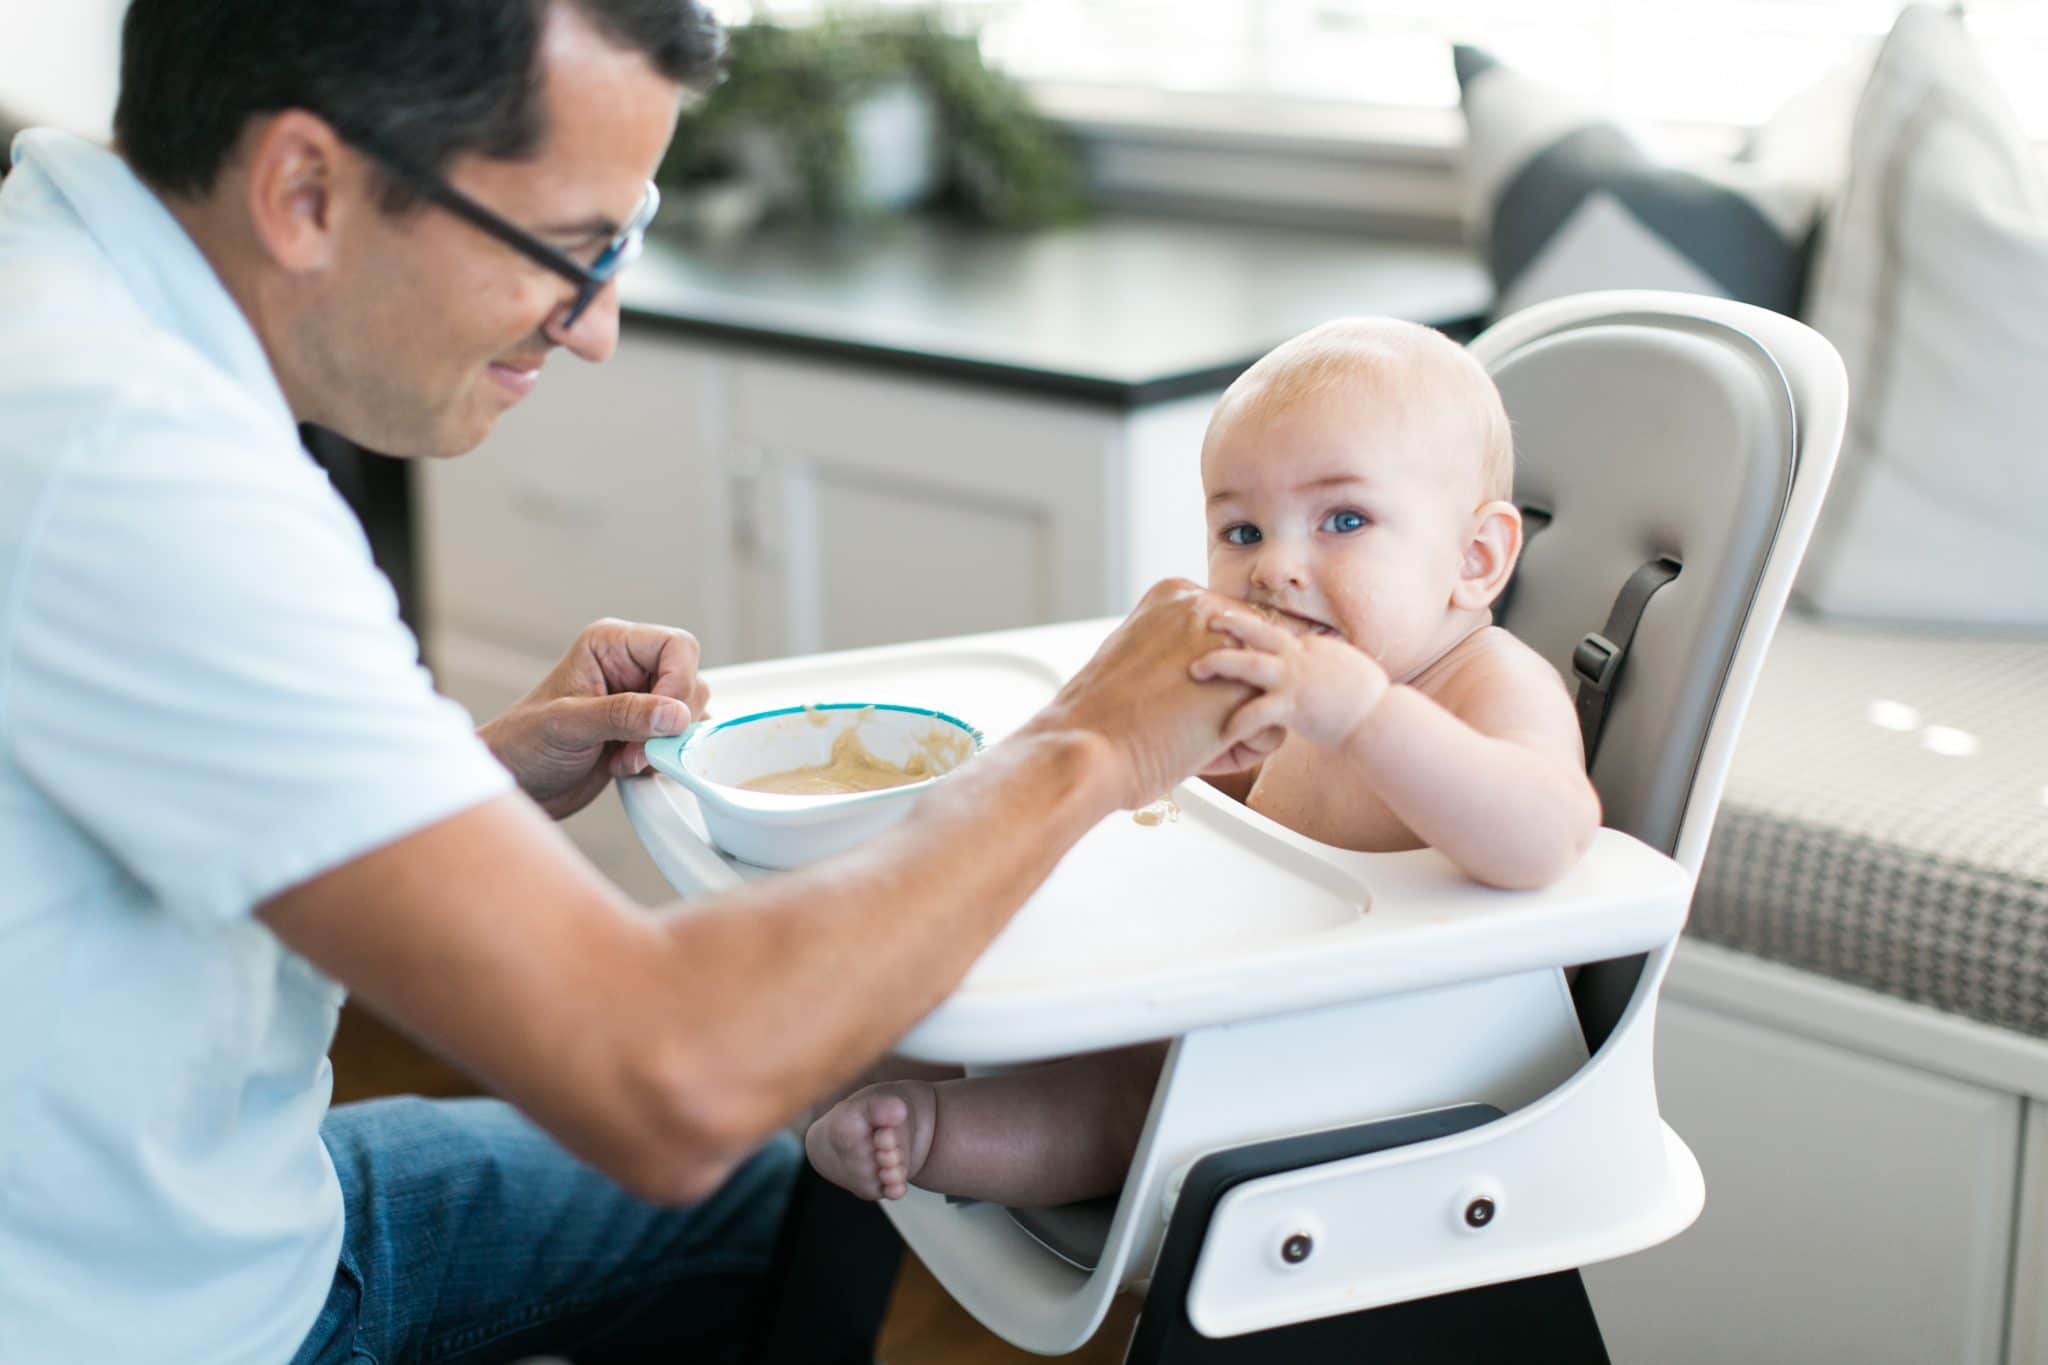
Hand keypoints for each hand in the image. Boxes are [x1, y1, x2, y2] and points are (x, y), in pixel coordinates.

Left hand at [479, 618, 708, 818]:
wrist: (514, 784)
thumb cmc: (522, 744)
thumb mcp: (568, 725)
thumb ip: (622, 715)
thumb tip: (674, 714)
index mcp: (610, 645)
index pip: (676, 647)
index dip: (679, 682)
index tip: (664, 720)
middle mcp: (630, 667)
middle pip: (689, 680)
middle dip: (670, 721)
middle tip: (637, 747)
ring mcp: (639, 700)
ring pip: (689, 712)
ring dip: (665, 743)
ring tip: (626, 758)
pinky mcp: (644, 732)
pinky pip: (679, 739)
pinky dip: (663, 758)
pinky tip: (628, 766)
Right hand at [1021, 580, 1281, 807]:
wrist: (1086, 746)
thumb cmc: (1098, 716)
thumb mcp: (1134, 654)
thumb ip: (1172, 646)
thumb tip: (1198, 668)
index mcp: (1175, 594)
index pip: (1230, 631)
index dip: (1214, 675)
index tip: (1176, 696)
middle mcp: (1206, 608)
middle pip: (1254, 656)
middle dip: (1232, 694)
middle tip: (1184, 719)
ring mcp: (1231, 645)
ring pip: (1266, 690)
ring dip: (1239, 720)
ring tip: (1192, 736)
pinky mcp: (1246, 691)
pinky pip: (1271, 727)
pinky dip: (1243, 750)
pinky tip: (1200, 751)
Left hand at [1193, 607, 1389, 752]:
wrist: (1379, 720)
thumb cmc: (1365, 701)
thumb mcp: (1342, 669)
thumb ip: (1322, 661)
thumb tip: (1315, 657)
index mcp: (1309, 647)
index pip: (1273, 632)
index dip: (1248, 630)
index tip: (1226, 624)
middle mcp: (1300, 657)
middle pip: (1258, 631)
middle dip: (1230, 622)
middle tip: (1205, 618)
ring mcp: (1295, 679)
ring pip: (1248, 664)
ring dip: (1219, 663)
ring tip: (1196, 669)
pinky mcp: (1293, 706)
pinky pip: (1256, 712)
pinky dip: (1237, 721)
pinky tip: (1223, 731)